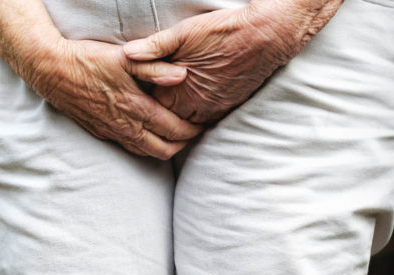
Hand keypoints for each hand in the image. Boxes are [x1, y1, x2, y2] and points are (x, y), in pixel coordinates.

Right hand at [20, 39, 203, 158]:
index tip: (205, 123)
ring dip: (165, 147)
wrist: (51, 70)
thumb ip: (155, 68)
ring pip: (146, 152)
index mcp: (135, 107)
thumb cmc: (88, 60)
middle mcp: (125, 126)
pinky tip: (149, 135)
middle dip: (183, 144)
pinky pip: (129, 148)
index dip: (193, 130)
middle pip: (164, 149)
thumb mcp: (124, 58)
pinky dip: (145, 146)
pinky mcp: (100, 132)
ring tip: (177, 136)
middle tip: (195, 132)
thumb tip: (182, 75)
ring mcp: (111, 132)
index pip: (174, 130)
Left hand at [123, 0, 341, 123]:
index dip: (138, 98)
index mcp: (179, 93)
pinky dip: (192, 113)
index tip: (130, 91)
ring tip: (165, 99)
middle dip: (153, 110)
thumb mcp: (183, 34)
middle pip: (164, 119)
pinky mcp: (226, 108)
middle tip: (141, 100)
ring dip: (174, 113)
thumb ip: (153, 47)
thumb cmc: (223, 32)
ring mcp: (212, 111)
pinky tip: (187, 100)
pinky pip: (202, 119)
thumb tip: (126, 54)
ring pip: (184, 122)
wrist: (267, 36)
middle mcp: (195, 108)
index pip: (148, 107)